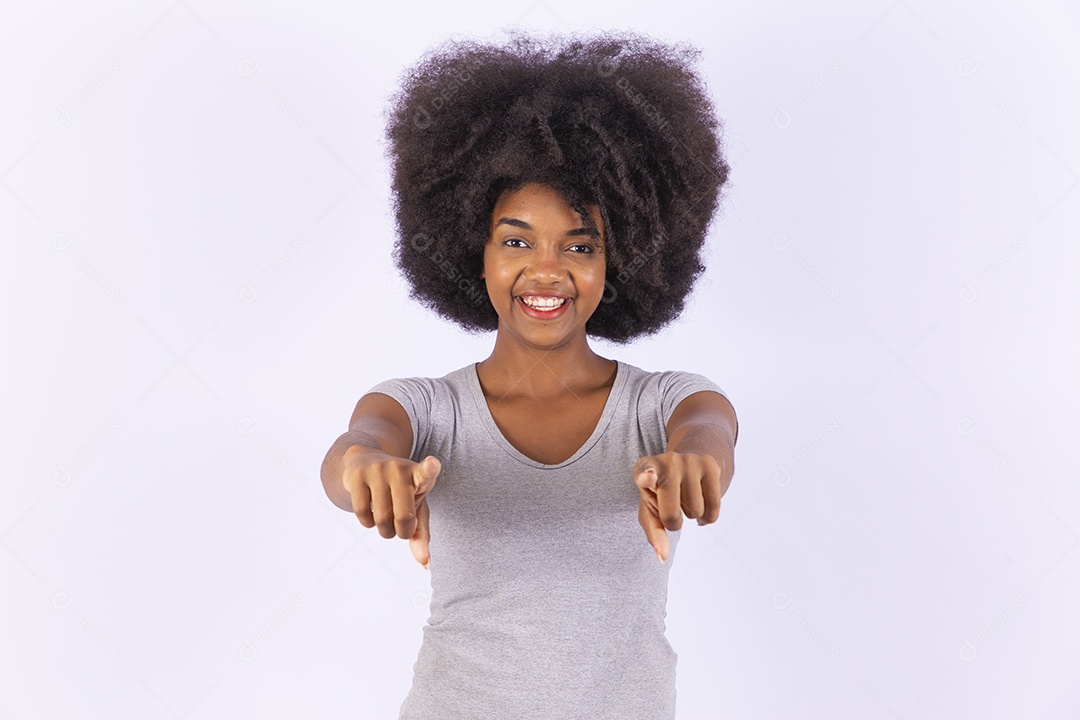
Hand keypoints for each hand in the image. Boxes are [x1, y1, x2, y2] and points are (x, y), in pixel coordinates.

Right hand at [342, 447, 440, 568]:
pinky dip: (367, 523)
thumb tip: (425, 564)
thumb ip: (421, 533)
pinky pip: (362, 514)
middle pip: (404, 517)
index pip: (427, 472)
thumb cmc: (399, 489)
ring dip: (384, 531)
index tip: (432, 464)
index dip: (430, 469)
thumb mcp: (415, 505)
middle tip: (400, 528)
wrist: (366, 460)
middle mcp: (400, 469)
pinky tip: (371, 513)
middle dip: (401, 532)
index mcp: (419, 475)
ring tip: (385, 520)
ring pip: (382, 519)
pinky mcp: (357, 476)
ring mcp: (378, 470)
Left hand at [633, 452, 722, 562]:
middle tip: (672, 507)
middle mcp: (666, 461)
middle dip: (673, 521)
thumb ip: (654, 532)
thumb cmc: (662, 492)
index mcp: (643, 470)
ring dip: (692, 514)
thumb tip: (662, 557)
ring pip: (695, 511)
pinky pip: (713, 508)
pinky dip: (708, 516)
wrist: (688, 464)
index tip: (648, 476)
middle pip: (671, 514)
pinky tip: (702, 504)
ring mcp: (689, 460)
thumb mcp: (651, 510)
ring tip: (687, 498)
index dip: (646, 477)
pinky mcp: (710, 465)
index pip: (643, 474)